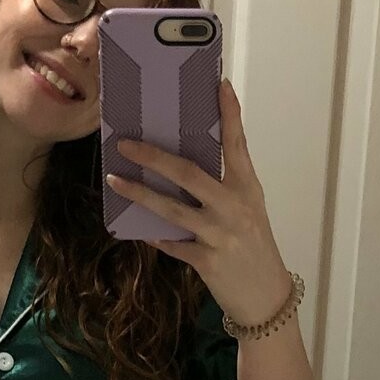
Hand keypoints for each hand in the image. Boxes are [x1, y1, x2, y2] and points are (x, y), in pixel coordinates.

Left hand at [105, 78, 290, 325]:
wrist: (265, 295)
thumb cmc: (253, 245)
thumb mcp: (247, 208)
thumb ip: (223, 185)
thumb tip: (181, 163)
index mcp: (247, 187)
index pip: (238, 143)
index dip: (229, 114)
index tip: (218, 84)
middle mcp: (234, 206)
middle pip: (189, 173)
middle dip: (154, 157)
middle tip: (126, 143)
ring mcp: (220, 234)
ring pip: (172, 209)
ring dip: (139, 193)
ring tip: (115, 179)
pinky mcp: (207, 260)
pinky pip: (171, 243)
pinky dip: (153, 235)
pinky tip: (135, 227)